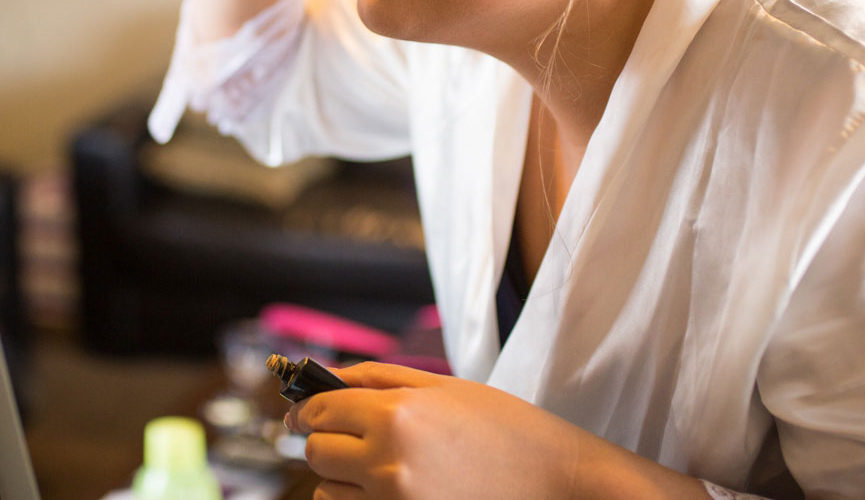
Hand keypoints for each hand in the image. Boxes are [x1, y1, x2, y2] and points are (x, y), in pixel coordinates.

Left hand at [286, 363, 702, 499]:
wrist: (559, 482)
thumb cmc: (507, 430)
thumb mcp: (445, 388)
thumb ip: (379, 378)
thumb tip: (325, 377)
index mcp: (397, 416)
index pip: (319, 411)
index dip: (306, 408)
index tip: (305, 410)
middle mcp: (388, 463)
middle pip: (317, 453)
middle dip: (325, 441)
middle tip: (350, 436)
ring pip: (328, 493)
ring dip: (342, 478)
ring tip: (380, 466)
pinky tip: (391, 488)